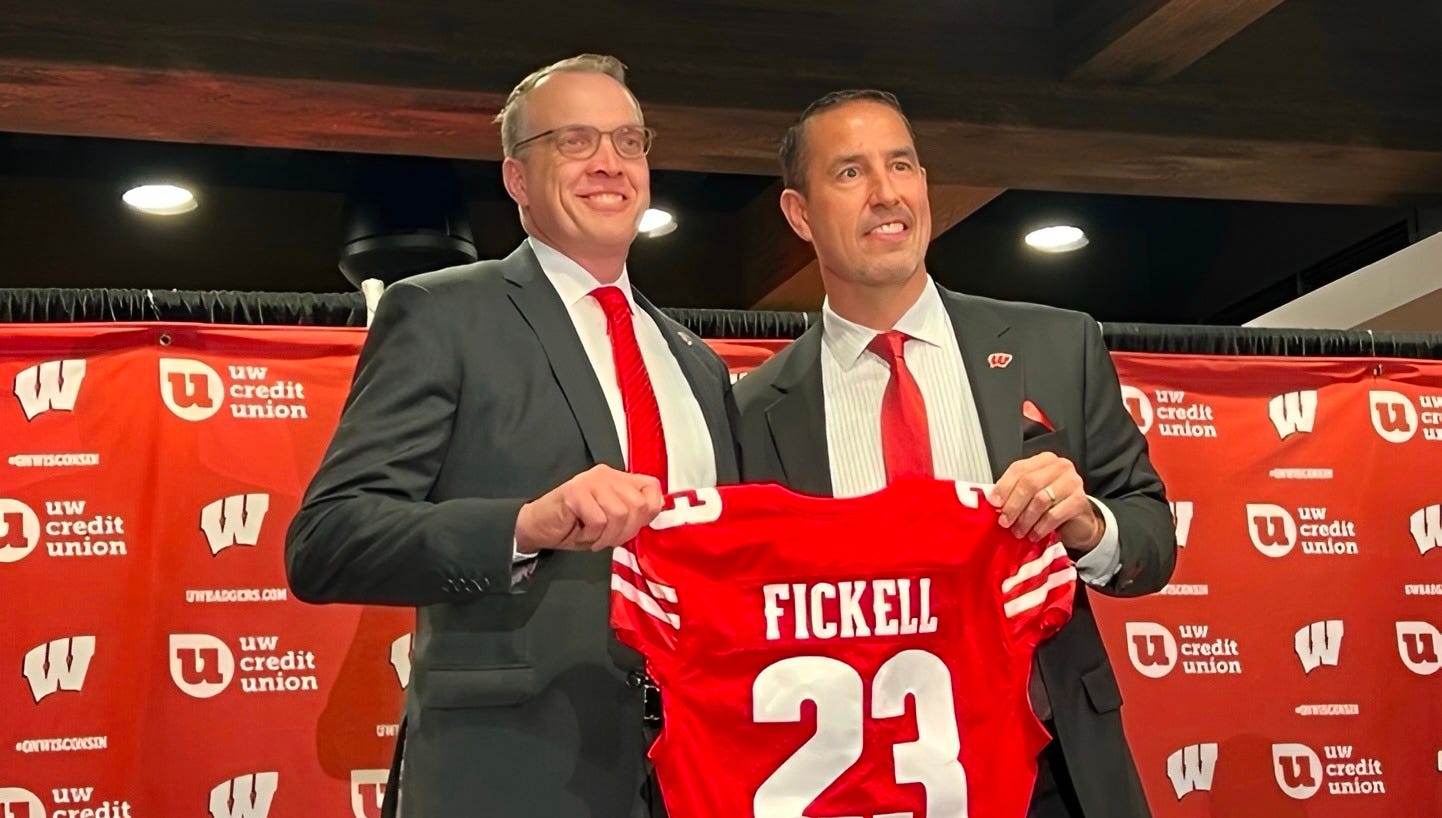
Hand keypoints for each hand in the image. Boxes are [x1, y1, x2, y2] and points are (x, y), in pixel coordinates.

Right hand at [515, 465, 664, 553]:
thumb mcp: (611, 522)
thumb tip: (655, 511)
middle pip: (638, 505)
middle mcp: (606, 474)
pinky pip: (599, 520)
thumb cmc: (574, 527)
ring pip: (620, 514)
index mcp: (618, 478)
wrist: (537, 528)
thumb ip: (632, 513)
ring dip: (608, 536)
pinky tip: (581, 533)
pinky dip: (592, 535)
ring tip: (593, 537)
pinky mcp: (575, 492)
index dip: (649, 511)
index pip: (652, 487)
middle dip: (626, 531)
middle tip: (607, 538)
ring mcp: (590, 481)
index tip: (632, 527)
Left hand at [988, 452, 1103, 549]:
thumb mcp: (1030, 495)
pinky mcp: (1080, 501)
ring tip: (1018, 531)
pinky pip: (1054, 515)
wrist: (1078, 521)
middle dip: (1013, 505)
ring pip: (1041, 500)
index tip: (994, 503)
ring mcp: (1072, 482)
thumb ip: (1013, 492)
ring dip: (1025, 519)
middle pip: (1029, 483)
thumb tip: (992, 501)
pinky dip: (1040, 527)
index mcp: (1043, 461)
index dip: (1004, 486)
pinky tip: (1034, 535)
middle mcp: (1060, 467)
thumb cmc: (1051, 505)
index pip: (1019, 468)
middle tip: (1005, 521)